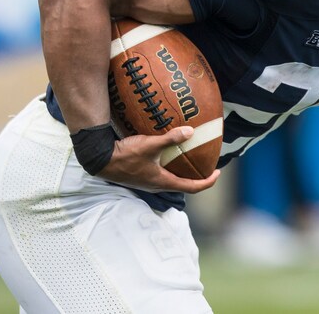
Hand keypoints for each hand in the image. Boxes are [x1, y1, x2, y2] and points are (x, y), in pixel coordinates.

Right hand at [98, 126, 219, 193]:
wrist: (100, 159)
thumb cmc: (125, 155)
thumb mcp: (150, 145)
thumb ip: (170, 138)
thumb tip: (191, 131)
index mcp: (163, 182)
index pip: (192, 187)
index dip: (208, 182)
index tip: (218, 174)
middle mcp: (157, 185)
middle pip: (184, 185)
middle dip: (198, 177)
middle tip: (207, 166)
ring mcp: (148, 181)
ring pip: (172, 180)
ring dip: (184, 172)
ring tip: (191, 159)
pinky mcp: (141, 175)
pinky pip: (162, 174)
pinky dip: (171, 166)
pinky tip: (169, 153)